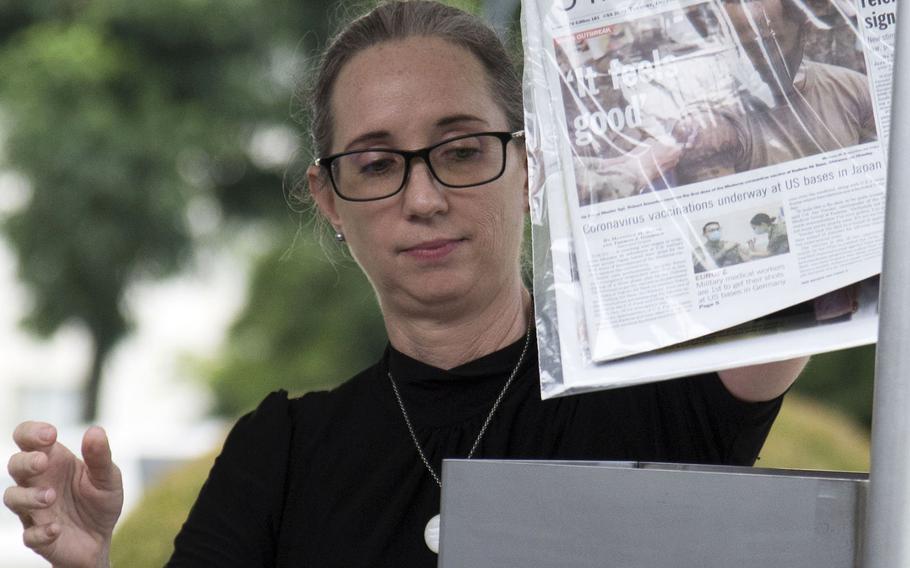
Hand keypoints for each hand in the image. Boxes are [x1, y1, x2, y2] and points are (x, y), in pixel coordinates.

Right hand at [5, 423, 123, 567]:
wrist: (101, 538)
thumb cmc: (100, 500)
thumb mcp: (108, 477)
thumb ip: (100, 456)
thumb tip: (95, 430)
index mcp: (54, 460)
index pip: (28, 438)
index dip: (31, 432)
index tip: (50, 434)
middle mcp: (38, 482)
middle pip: (15, 464)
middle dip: (25, 462)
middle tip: (43, 463)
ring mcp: (34, 509)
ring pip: (13, 497)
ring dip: (29, 496)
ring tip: (51, 496)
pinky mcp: (38, 536)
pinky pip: (29, 534)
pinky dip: (40, 532)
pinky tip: (56, 528)